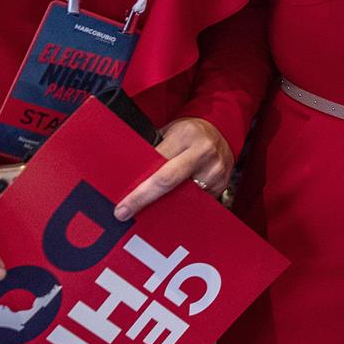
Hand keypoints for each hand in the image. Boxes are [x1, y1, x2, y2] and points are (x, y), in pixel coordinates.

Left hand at [114, 118, 232, 220]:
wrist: (221, 132)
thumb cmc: (190, 132)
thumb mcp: (170, 132)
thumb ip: (155, 151)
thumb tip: (131, 175)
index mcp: (186, 135)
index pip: (156, 161)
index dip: (137, 181)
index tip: (122, 200)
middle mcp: (202, 152)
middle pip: (168, 180)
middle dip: (143, 198)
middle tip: (124, 212)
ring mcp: (214, 170)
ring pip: (182, 196)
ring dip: (163, 206)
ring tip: (149, 211)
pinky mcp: (221, 184)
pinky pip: (196, 201)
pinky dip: (181, 206)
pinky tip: (171, 207)